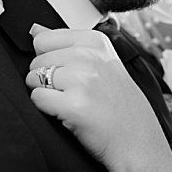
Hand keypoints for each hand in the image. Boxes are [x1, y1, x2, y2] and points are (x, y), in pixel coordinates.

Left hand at [26, 25, 171, 171]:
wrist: (137, 142)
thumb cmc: (119, 106)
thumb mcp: (102, 64)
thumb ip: (67, 45)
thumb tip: (34, 30)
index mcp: (96, 42)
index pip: (44, 39)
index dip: (49, 59)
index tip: (70, 72)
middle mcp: (90, 57)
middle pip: (37, 60)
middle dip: (45, 78)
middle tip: (72, 93)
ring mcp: (83, 80)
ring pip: (34, 79)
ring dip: (44, 94)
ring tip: (70, 103)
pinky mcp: (74, 105)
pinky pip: (37, 99)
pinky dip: (46, 110)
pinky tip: (66, 114)